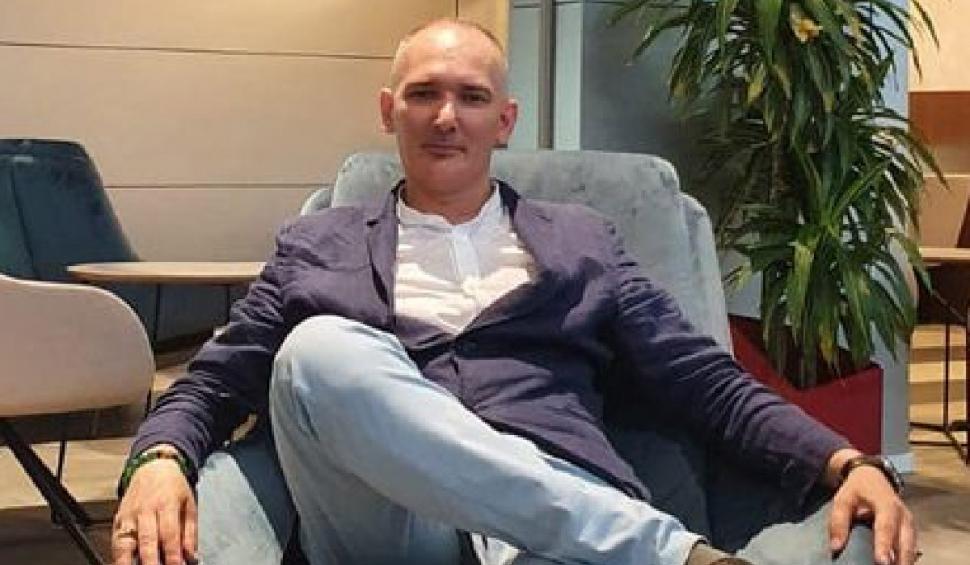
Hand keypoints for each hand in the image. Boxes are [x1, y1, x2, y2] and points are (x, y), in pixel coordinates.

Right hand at [112, 446, 197, 564]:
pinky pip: (115, 542)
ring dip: (128, 562)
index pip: (169, 534)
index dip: (172, 554)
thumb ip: (190, 532)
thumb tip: (191, 556)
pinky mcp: (117, 520)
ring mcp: (129, 515)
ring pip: (125, 542)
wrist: (152, 467)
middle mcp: (145, 510)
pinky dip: (118, 557)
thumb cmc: (173, 487)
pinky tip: (123, 564)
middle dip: (151, 562)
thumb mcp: (189, 505)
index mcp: (166, 504)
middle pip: (147, 540)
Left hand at [828, 462, 915, 564]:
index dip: (884, 545)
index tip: (882, 562)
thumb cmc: (857, 489)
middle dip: (900, 560)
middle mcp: (904, 515)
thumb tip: (835, 547)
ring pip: (911, 548)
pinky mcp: (910, 531)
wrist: (872, 477)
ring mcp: (910, 524)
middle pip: (905, 542)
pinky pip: (911, 548)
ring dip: (904, 562)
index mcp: (887, 505)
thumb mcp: (842, 499)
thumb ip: (838, 521)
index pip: (886, 528)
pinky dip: (905, 559)